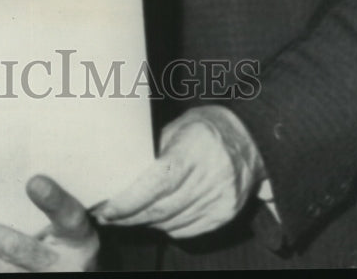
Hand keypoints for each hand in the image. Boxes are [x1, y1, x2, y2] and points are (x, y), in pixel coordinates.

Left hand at [0, 175, 98, 272]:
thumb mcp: (66, 227)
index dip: (54, 200)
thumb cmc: (64, 246)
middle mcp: (64, 265)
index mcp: (79, 239)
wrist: (69, 275)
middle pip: (16, 246)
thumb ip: (49, 206)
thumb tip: (12, 172)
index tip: (34, 182)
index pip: (70, 217)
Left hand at [92, 105, 264, 238]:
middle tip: (106, 216)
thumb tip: (126, 172)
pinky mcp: (226, 214)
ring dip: (146, 223)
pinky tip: (154, 221)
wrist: (250, 139)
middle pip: (162, 208)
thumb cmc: (206, 127)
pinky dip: (168, 228)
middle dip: (130, 216)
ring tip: (125, 219)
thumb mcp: (177, 128)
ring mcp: (220, 200)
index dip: (130, 201)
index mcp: (192, 152)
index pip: (157, 184)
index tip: (108, 208)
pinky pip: (190, 229)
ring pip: (174, 222)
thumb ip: (154, 151)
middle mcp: (209, 178)